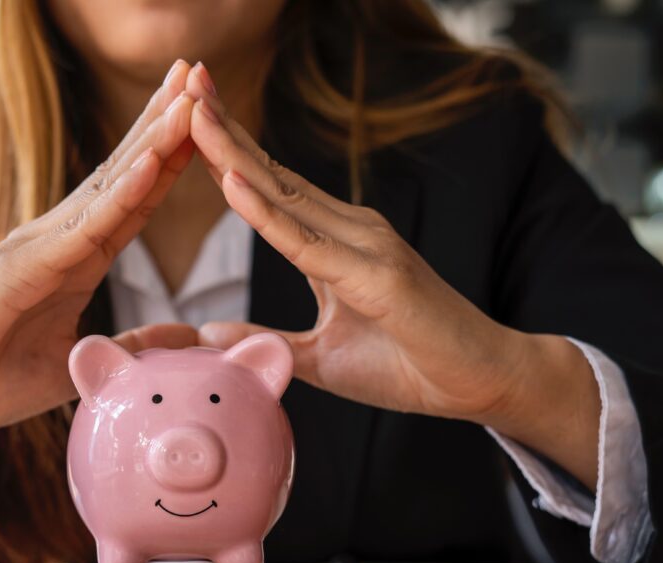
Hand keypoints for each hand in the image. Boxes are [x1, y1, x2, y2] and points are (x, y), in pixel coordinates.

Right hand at [0, 61, 199, 432]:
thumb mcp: (78, 361)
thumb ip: (130, 345)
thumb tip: (184, 336)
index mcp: (75, 260)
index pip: (133, 200)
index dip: (170, 158)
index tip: (205, 119)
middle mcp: (58, 240)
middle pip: (123, 173)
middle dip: (163, 123)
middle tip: (200, 72)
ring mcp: (37, 247)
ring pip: (108, 188)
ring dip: (152, 141)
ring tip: (189, 97)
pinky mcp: (20, 268)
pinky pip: (82, 228)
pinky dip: (121, 195)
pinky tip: (153, 162)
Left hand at [183, 64, 599, 486]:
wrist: (479, 382)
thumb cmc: (405, 365)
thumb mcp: (317, 355)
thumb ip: (266, 336)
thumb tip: (208, 333)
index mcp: (333, 240)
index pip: (269, 187)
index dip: (227, 150)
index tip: (186, 113)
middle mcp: (348, 229)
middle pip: (271, 173)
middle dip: (224, 128)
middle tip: (183, 79)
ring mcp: (365, 245)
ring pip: (284, 195)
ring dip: (234, 152)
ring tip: (193, 109)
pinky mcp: (376, 275)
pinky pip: (307, 243)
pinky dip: (266, 213)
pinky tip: (232, 182)